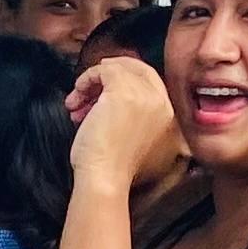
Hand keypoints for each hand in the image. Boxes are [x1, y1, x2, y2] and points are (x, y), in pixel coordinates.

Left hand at [68, 56, 174, 188]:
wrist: (106, 179)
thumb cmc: (113, 169)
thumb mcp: (135, 142)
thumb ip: (135, 119)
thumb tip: (112, 100)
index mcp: (169, 118)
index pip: (152, 83)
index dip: (128, 79)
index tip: (106, 85)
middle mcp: (162, 103)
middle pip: (138, 70)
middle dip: (112, 74)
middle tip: (91, 83)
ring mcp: (145, 95)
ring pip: (119, 69)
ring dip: (94, 82)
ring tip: (77, 102)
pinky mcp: (124, 90)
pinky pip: (104, 70)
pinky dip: (86, 79)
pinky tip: (77, 96)